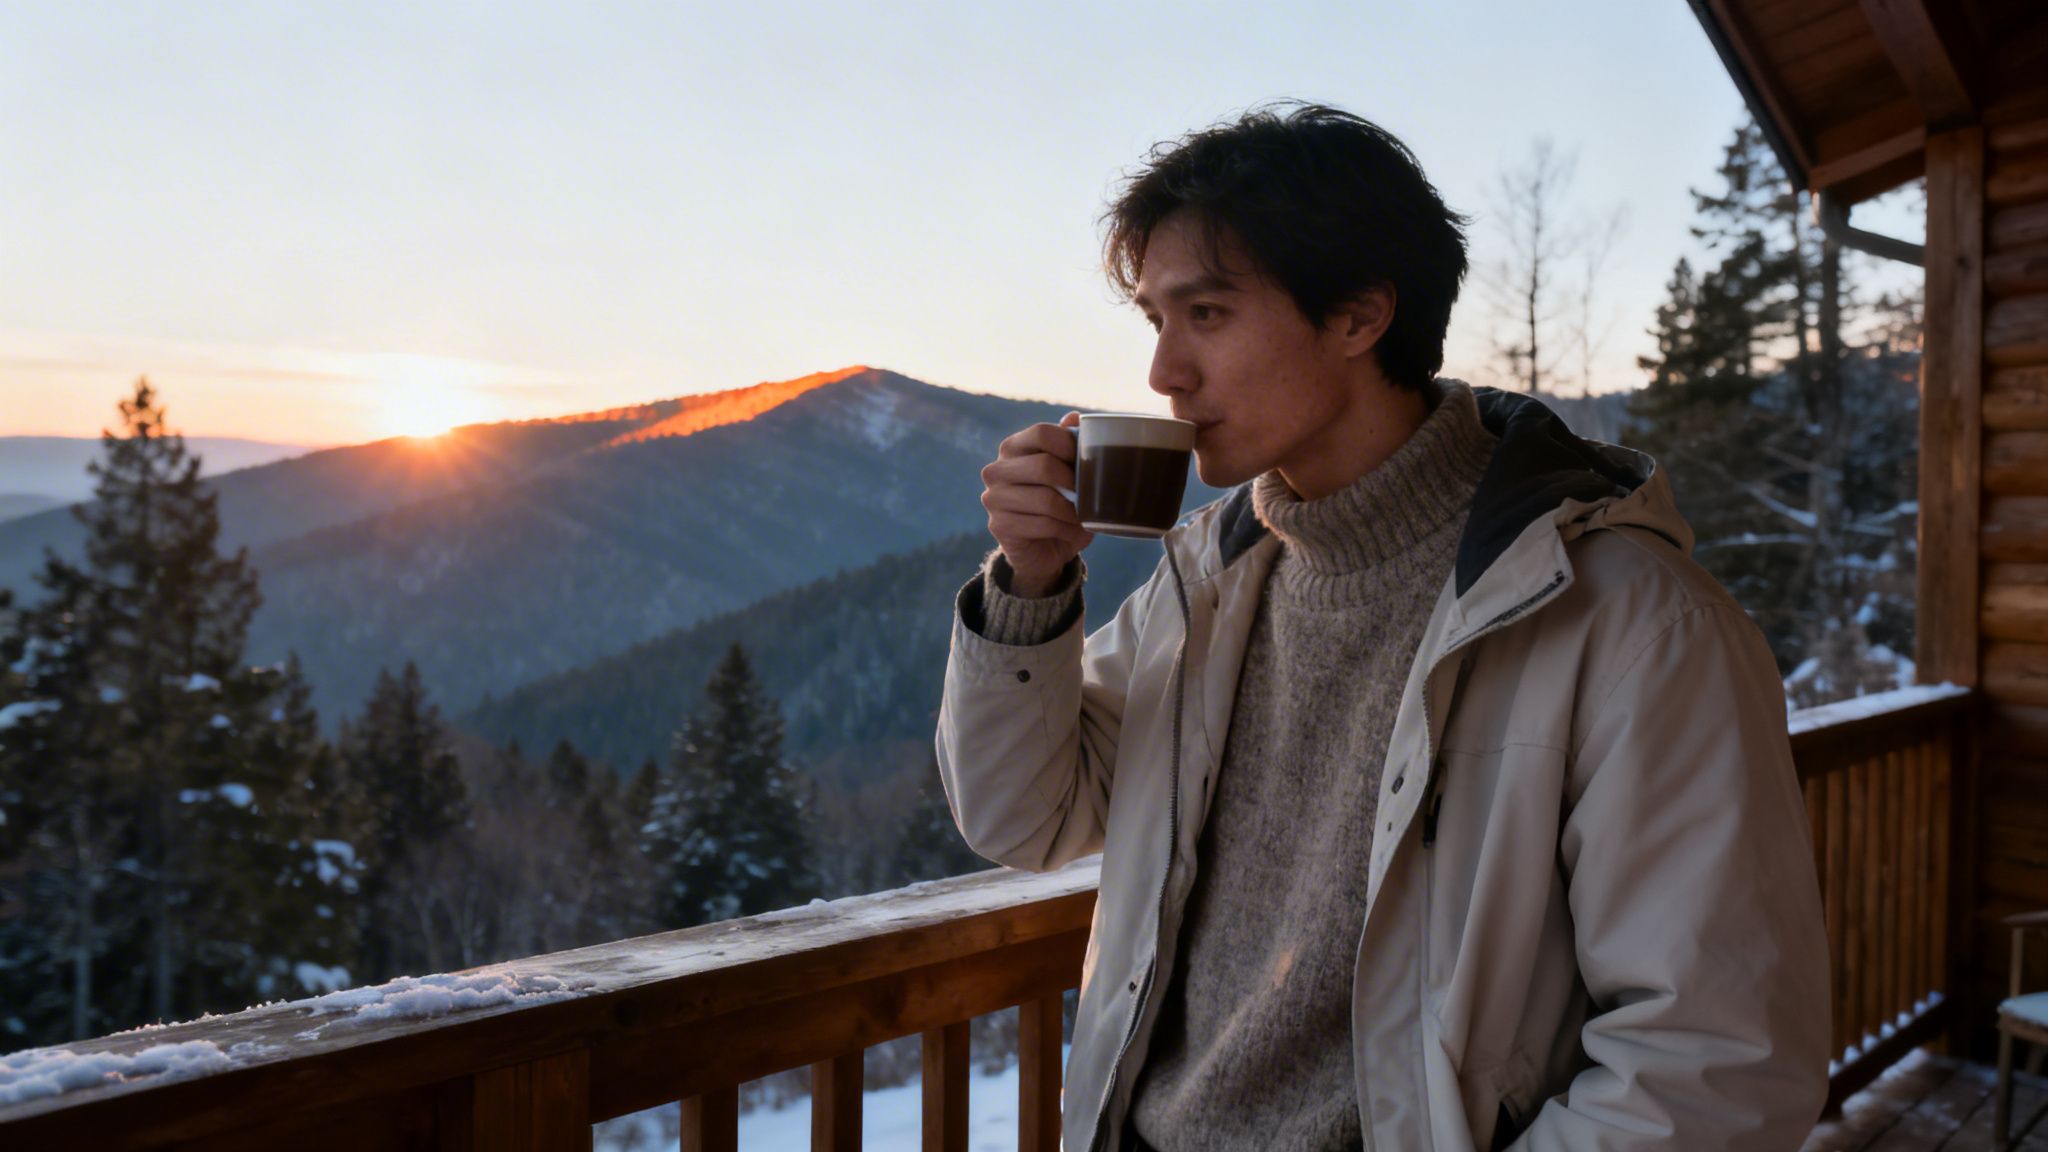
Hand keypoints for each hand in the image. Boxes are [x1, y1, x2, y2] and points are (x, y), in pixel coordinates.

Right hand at [980, 412, 1093, 597]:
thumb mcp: (1067, 473)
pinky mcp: (999, 526)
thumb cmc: (1059, 503)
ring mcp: (993, 499)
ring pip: (1046, 499)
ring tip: (1083, 516)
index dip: (1070, 445)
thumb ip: (1068, 444)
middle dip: (1073, 482)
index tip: (1087, 461)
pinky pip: (1043, 524)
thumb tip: (1072, 416)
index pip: (1041, 433)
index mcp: (1012, 447)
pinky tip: (1071, 531)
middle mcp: (996, 470)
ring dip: (1073, 512)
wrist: (1043, 548)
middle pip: (1044, 466)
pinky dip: (1066, 529)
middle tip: (1087, 494)